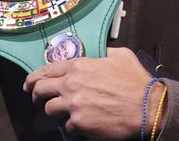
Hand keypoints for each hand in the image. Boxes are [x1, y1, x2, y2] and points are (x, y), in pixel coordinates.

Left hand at [24, 47, 164, 138]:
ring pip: (48, 109)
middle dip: (36, 95)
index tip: (31, 83)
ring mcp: (73, 105)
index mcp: (80, 66)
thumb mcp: (121, 55)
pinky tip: (83, 122)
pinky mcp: (78, 123)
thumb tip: (99, 54)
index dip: (34, 77)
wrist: (147, 107)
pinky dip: (73, 125)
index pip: (46, 70)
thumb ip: (104, 53)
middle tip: (38, 99)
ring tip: (64, 112)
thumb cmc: (137, 82)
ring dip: (54, 111)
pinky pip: (66, 126)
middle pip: (39, 90)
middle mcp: (72, 84)